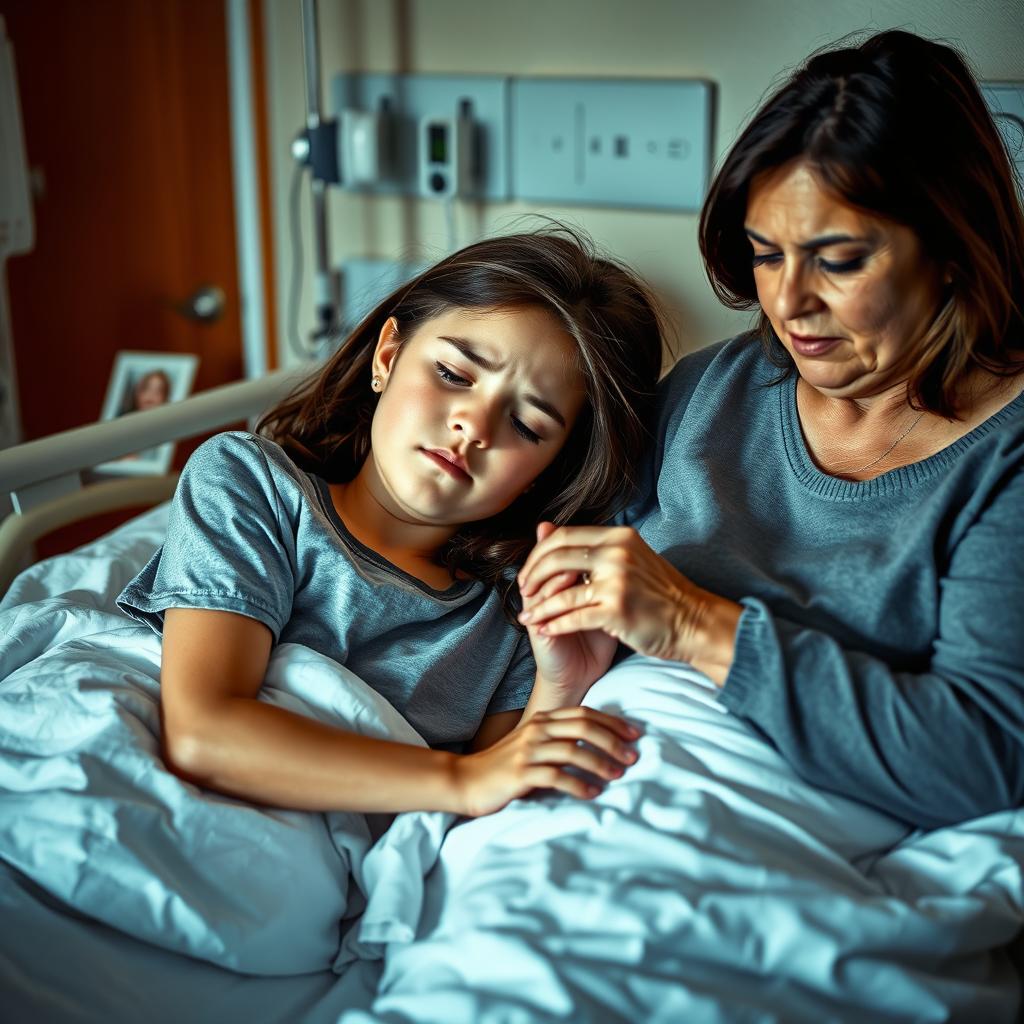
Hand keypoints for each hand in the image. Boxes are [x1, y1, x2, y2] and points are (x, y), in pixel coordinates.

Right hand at [452, 706, 639, 817]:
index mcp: (542, 719)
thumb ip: (560, 740)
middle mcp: (536, 730)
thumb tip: (598, 745)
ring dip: (599, 763)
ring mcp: (527, 750)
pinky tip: (592, 793)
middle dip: (612, 741)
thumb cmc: (506, 766)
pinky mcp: (519, 773)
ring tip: (617, 775)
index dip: (612, 722)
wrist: (467, 780)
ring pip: (572, 751)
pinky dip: (577, 785)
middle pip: (583, 727)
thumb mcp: (533, 745)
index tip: (635, 735)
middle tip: (632, 757)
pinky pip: (555, 777)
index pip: (584, 713)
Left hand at [518, 524, 737, 674]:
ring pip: (560, 592)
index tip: (530, 571)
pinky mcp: (617, 610)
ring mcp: (617, 581)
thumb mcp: (630, 557)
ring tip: (527, 617)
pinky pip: (572, 616)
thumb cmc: (660, 593)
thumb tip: (544, 527)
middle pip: (555, 558)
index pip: (564, 536)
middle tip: (523, 592)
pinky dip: (553, 624)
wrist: (694, 622)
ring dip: (538, 607)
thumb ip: (592, 546)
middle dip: (531, 577)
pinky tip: (544, 630)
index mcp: (618, 537)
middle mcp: (616, 554)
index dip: (538, 554)